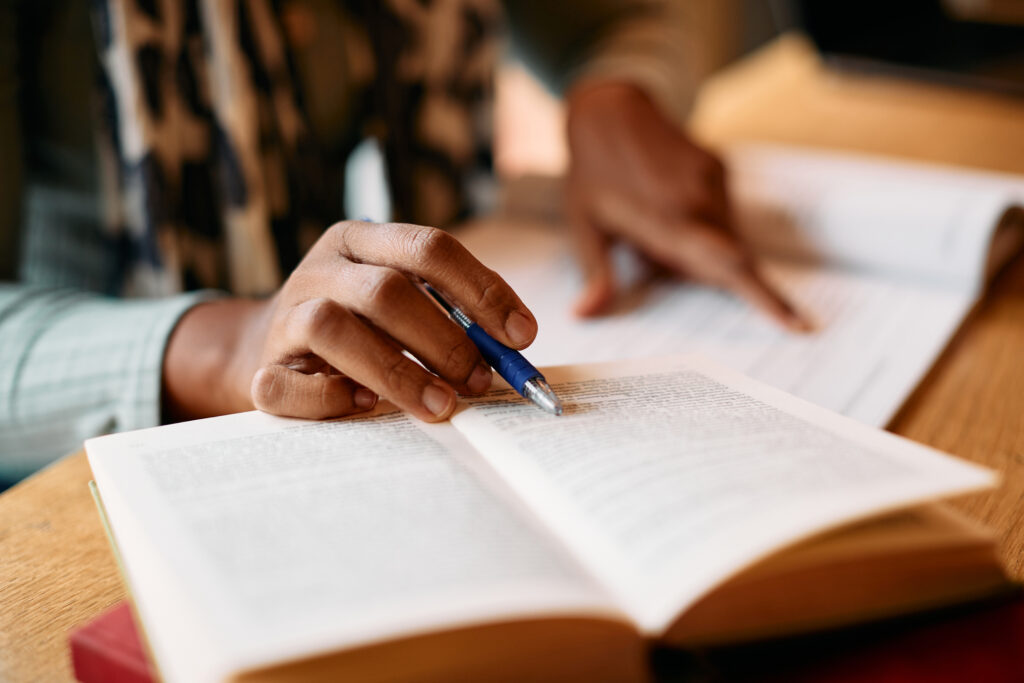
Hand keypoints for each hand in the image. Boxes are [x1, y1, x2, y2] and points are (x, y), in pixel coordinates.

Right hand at [162, 221, 536, 422]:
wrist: (268, 348)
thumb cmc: (360, 327)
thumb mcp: (404, 302)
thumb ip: (454, 314)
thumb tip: (516, 345)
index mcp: (361, 241)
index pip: (428, 248)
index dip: (480, 290)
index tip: (521, 335)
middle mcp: (321, 268)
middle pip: (386, 291)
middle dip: (444, 340)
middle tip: (480, 380)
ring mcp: (286, 315)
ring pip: (333, 328)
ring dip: (397, 372)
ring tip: (441, 405)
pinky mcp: (261, 368)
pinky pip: (287, 384)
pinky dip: (330, 398)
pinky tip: (366, 408)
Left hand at [565, 81, 805, 328]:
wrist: (609, 110)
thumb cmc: (591, 173)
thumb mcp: (584, 226)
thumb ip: (595, 274)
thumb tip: (584, 315)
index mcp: (669, 221)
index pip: (729, 267)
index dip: (766, 298)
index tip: (798, 325)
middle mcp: (700, 201)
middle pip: (728, 260)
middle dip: (704, 273)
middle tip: (652, 248)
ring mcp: (713, 181)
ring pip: (725, 237)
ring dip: (698, 247)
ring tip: (650, 223)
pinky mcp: (720, 168)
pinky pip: (722, 213)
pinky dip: (702, 225)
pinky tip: (664, 206)